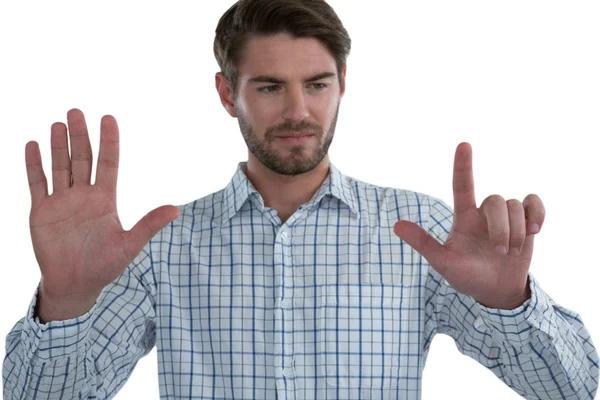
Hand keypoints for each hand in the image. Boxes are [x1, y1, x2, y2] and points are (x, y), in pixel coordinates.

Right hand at [25, 109, 179, 307]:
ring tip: (58, 123)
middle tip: (76, 111)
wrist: (75, 285)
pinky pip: (37, 183)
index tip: (108, 118)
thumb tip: (176, 210)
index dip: (109, 141)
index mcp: (105, 199)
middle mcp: (84, 195)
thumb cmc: (104, 266)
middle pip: (82, 158)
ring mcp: (62, 201)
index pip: (108, 162)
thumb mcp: (129, 245)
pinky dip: (34, 165)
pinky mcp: (42, 211)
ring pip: (60, 166)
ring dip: (58, 145)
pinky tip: (32, 145)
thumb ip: (149, 225)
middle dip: (79, 136)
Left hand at [393, 142, 545, 308]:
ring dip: (517, 232)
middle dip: (501, 228)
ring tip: (509, 254)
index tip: (464, 144)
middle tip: (499, 252)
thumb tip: (396, 225)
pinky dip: (538, 214)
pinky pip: (534, 203)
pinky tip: (536, 229)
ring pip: (515, 205)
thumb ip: (423, 243)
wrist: (495, 291)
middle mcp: (484, 212)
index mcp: (463, 217)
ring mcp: (506, 217)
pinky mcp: (526, 221)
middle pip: (496, 200)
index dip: (463, 165)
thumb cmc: (466, 276)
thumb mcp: (442, 262)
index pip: (462, 185)